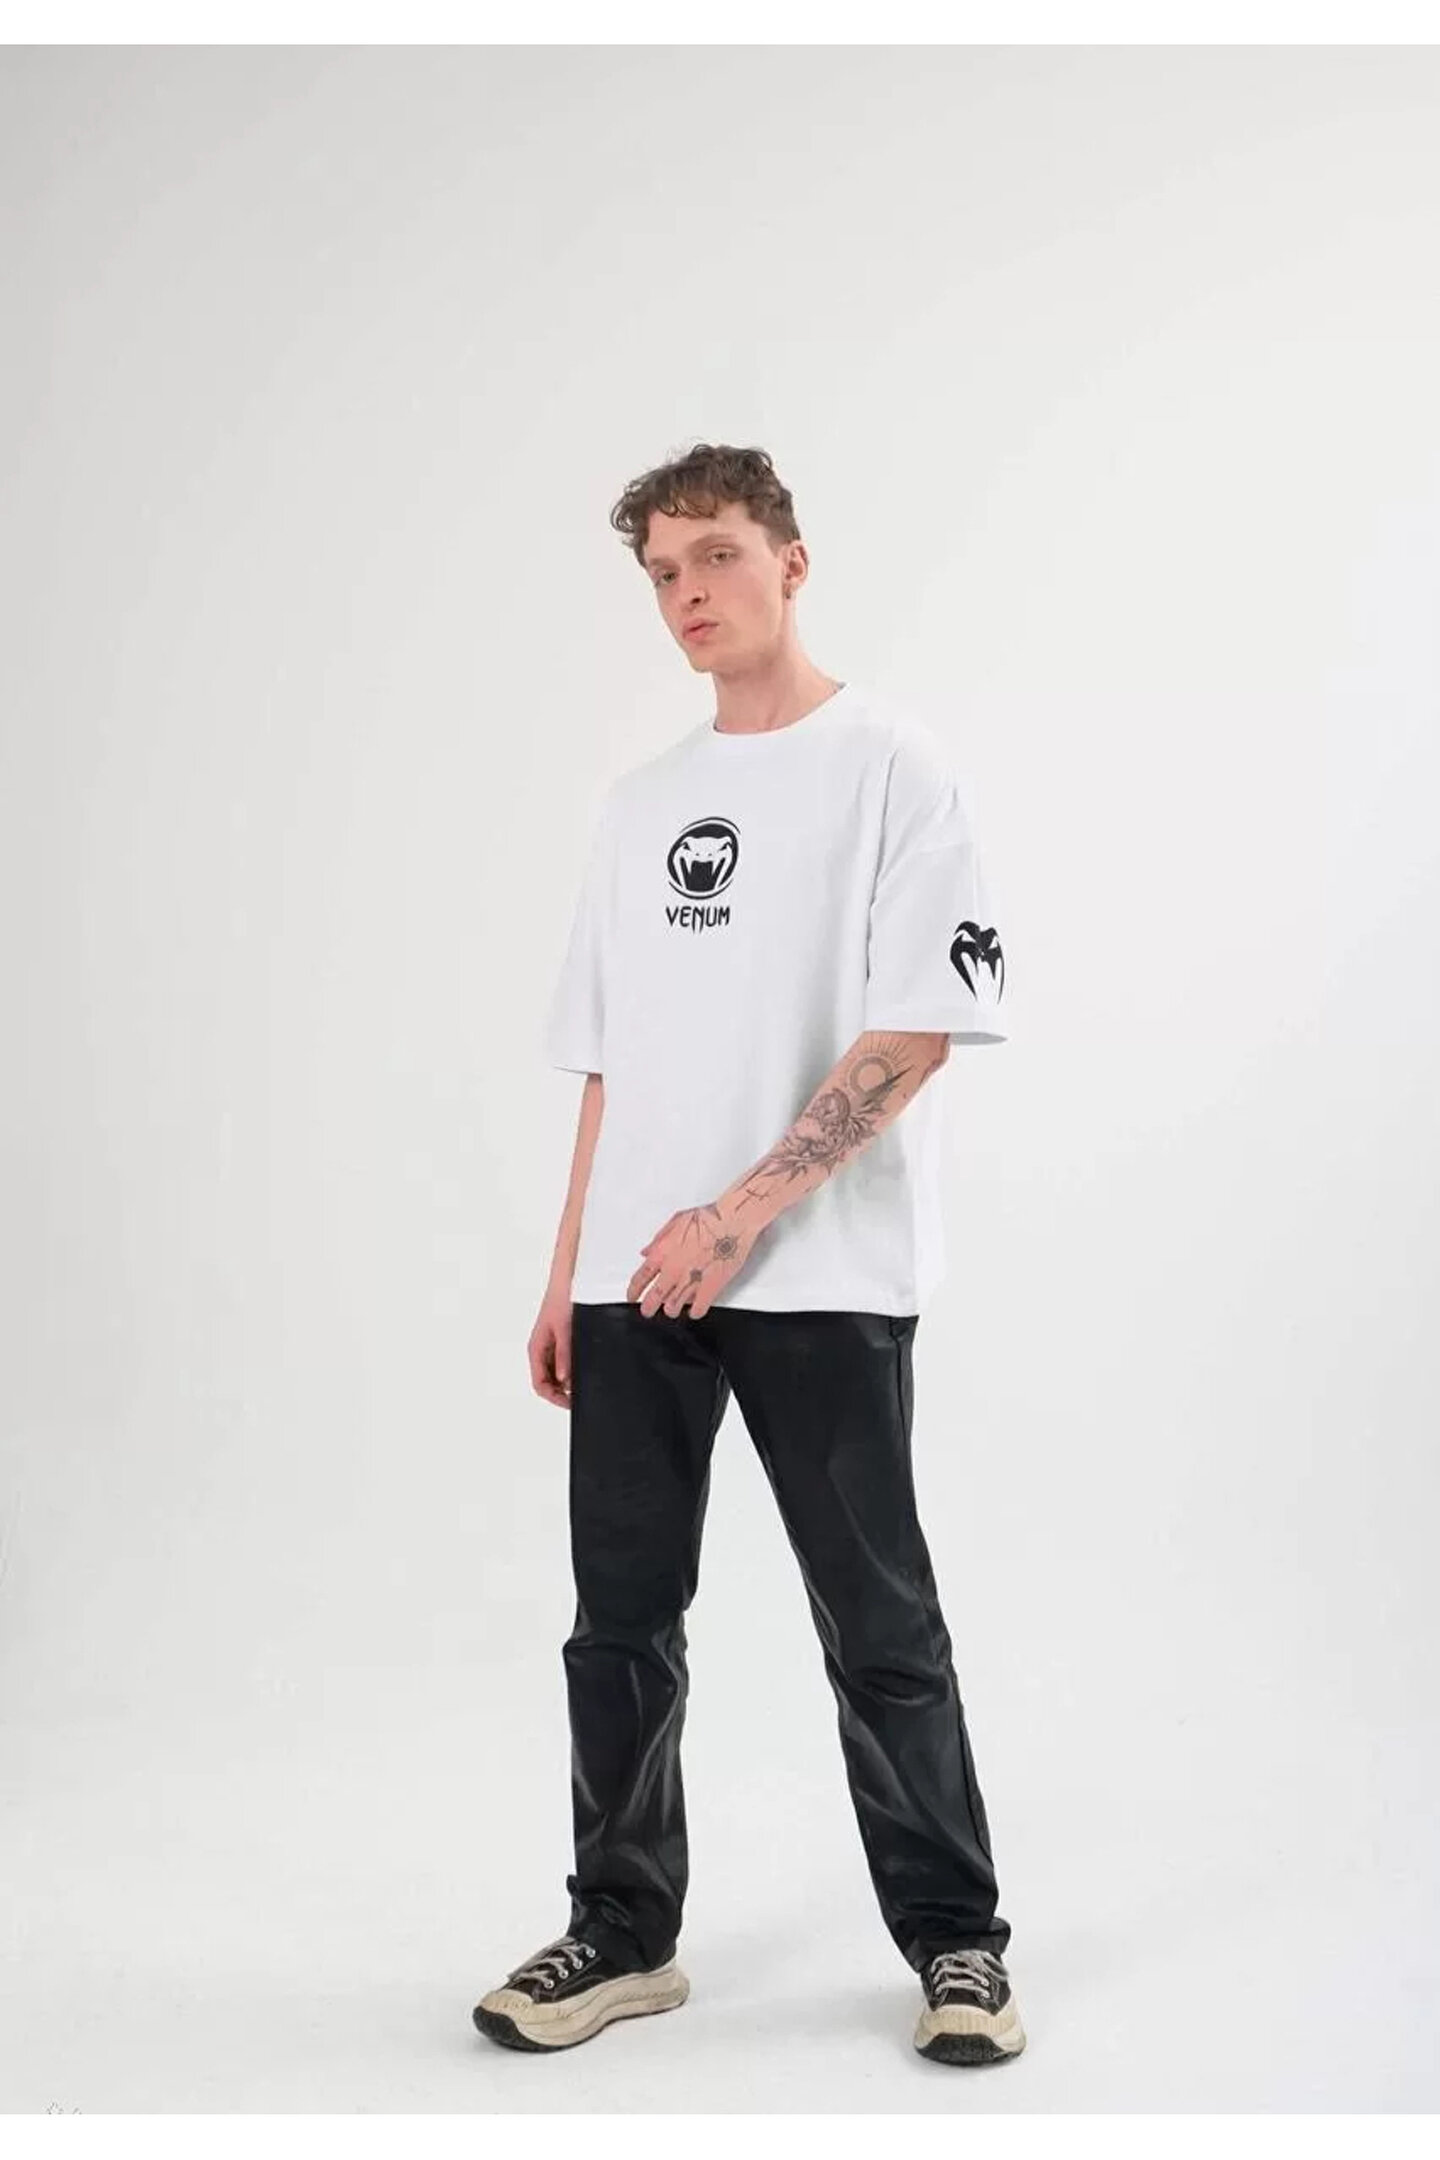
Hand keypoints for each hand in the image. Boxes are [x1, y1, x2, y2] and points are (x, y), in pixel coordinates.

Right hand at [528, 1286, 574, 1407]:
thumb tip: (565, 1380)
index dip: (554, 1398)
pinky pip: (564, 1361)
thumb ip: (565, 1355)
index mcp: (536, 1349)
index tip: (571, 1403)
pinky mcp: (561, 1340)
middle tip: (582, 1395)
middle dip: (562, 1391)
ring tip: (586, 1380)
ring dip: (569, 1380)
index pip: (540, 1384)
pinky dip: (573, 1367)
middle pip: (548, 1382)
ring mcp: (551, 1346)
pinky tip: (586, 1366)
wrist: (568, 1279)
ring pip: (557, 1373)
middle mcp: (542, 1350)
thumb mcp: (566, 1329)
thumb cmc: (562, 1299)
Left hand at [627, 1196, 762, 1318]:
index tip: (633, 1297)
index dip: (633, 1291)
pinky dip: (694, 1312)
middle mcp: (673, 1270)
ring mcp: (691, 1281)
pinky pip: (697, 1310)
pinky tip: (695, 1310)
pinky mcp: (710, 1288)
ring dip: (671, 1310)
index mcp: (662, 1253)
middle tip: (648, 1311)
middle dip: (648, 1309)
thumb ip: (659, 1239)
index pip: (639, 1279)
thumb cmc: (708, 1218)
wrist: (733, 1221)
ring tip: (673, 1308)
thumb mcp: (676, 1221)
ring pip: (673, 1308)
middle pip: (652, 1300)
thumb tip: (646, 1252)